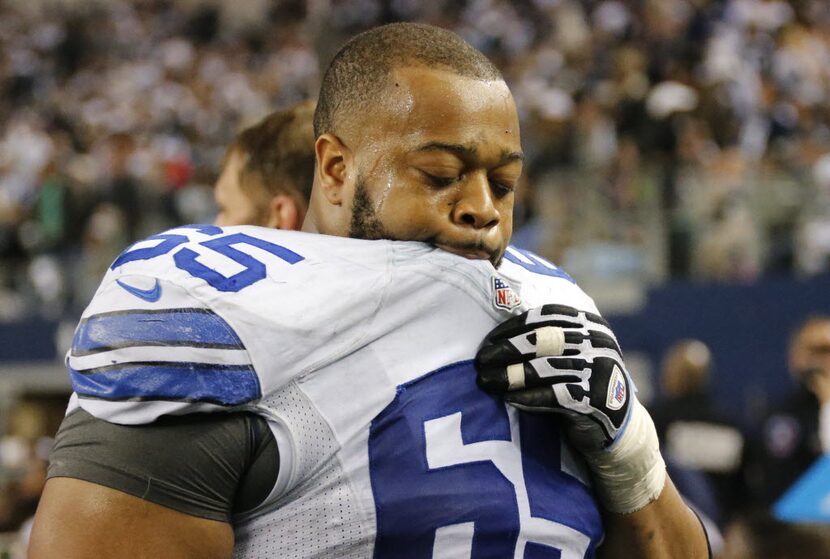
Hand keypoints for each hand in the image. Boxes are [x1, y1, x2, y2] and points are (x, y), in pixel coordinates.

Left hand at [475, 303, 665, 513]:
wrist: (619, 425)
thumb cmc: (584, 383)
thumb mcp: (575, 353)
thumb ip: (549, 339)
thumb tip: (498, 335)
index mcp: (590, 324)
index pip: (545, 316)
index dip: (512, 327)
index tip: (488, 341)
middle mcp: (597, 342)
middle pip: (542, 340)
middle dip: (506, 350)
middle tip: (480, 361)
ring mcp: (599, 370)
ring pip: (543, 369)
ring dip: (509, 376)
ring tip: (486, 382)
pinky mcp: (596, 400)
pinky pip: (554, 396)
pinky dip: (528, 397)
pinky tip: (509, 399)